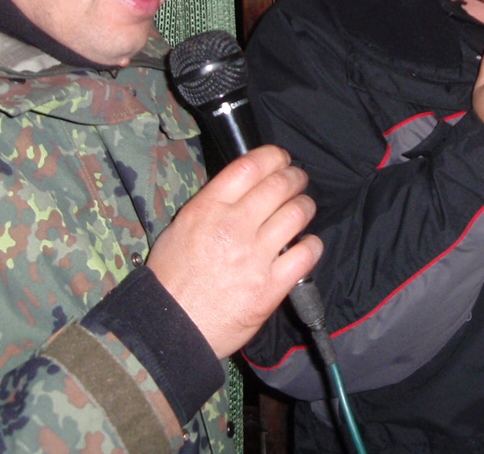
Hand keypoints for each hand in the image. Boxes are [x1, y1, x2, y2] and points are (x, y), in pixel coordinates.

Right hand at [147, 144, 322, 357]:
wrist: (171, 328)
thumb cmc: (171, 278)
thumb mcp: (181, 227)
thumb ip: (212, 204)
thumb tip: (243, 187)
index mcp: (208, 209)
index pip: (250, 166)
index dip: (273, 156)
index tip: (281, 158)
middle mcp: (233, 227)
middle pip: (279, 185)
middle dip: (295, 178)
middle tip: (297, 180)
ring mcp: (254, 257)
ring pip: (297, 214)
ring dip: (305, 207)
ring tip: (303, 208)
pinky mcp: (270, 287)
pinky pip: (306, 254)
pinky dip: (312, 245)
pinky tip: (307, 244)